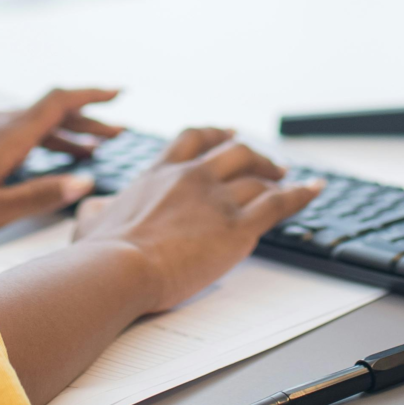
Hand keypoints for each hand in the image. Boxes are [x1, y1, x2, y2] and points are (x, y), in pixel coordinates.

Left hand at [0, 87, 123, 245]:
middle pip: (50, 111)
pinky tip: (42, 159)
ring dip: (64, 133)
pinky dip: (40, 139)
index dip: (93, 95)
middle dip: (87, 120)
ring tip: (90, 150)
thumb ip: (39, 196)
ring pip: (31, 122)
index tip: (120, 93)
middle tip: (117, 134)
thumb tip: (84, 182)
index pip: (58, 102)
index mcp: (5, 136)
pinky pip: (14, 130)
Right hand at [72, 127, 321, 312]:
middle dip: (254, 155)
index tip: (226, 135)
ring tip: (289, 181)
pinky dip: (301, 194)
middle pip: (234, 151)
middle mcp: (191, 178)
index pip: (193, 140)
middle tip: (266, 162)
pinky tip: (314, 190)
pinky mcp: (238, 226)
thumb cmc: (100, 254)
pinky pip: (280, 203)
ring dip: (278, 177)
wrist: (118, 269)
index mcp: (158, 174)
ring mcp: (217, 199)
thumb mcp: (89, 221)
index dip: (214, 135)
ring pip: (260, 177)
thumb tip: (92, 210)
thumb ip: (95, 211)